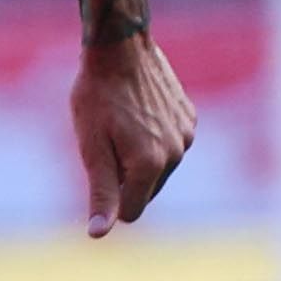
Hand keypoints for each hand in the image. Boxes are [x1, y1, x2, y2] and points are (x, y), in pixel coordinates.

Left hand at [73, 32, 195, 236]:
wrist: (121, 47)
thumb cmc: (97, 97)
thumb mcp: (91, 147)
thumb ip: (100, 193)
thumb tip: (100, 233)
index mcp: (150, 165)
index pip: (129, 212)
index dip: (108, 195)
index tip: (98, 163)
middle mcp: (176, 154)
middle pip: (144, 193)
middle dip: (124, 178)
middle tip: (106, 140)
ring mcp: (186, 135)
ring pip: (158, 170)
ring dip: (138, 159)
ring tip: (121, 124)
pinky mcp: (189, 119)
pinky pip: (169, 145)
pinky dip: (153, 139)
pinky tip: (137, 112)